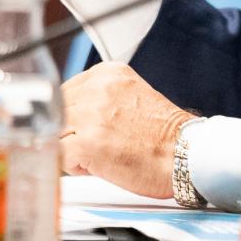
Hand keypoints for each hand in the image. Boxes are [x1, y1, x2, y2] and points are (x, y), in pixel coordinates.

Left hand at [59, 62, 193, 199]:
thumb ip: (98, 97)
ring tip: (98, 155)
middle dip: (68, 132)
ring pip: (55, 133)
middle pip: (56, 112)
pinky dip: (74, 167)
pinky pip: (59, 156)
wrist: (185, 155)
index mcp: (107, 73)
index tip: (83, 128)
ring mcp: (91, 114)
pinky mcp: (88, 142)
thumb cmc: (163, 135)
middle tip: (94, 146)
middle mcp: (97, 88)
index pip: (65, 92)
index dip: (72, 116)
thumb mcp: (129, 97)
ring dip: (70, 148)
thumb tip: (69, 113)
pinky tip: (98, 167)